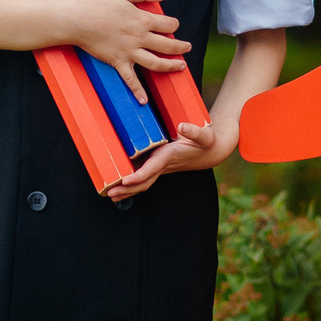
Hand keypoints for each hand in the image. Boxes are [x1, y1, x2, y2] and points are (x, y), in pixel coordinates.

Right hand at [67, 0, 189, 101]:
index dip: (174, 24)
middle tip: (187, 48)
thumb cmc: (99, 5)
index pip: (168, 24)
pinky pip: (130, 79)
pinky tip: (144, 101)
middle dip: (181, 47)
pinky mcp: (118, 62)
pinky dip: (137, 91)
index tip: (173, 25)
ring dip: (171, 66)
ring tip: (181, 66)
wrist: (79, 20)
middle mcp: (139, 37)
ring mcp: (130, 52)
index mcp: (142, 20)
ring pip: (156, 63)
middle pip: (167, 45)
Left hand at [107, 114, 237, 200]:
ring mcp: (161, 168)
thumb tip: (182, 126)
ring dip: (126, 190)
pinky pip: (144, 177)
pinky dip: (131, 183)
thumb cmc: (207, 142)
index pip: (151, 170)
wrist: (212, 152)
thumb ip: (195, 131)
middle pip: (143, 182)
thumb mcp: (205, 135)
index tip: (126, 180)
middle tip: (109, 193)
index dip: (138, 176)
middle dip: (127, 189)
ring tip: (108, 194)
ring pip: (142, 182)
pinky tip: (119, 185)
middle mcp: (163, 165)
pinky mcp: (160, 166)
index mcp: (169, 157)